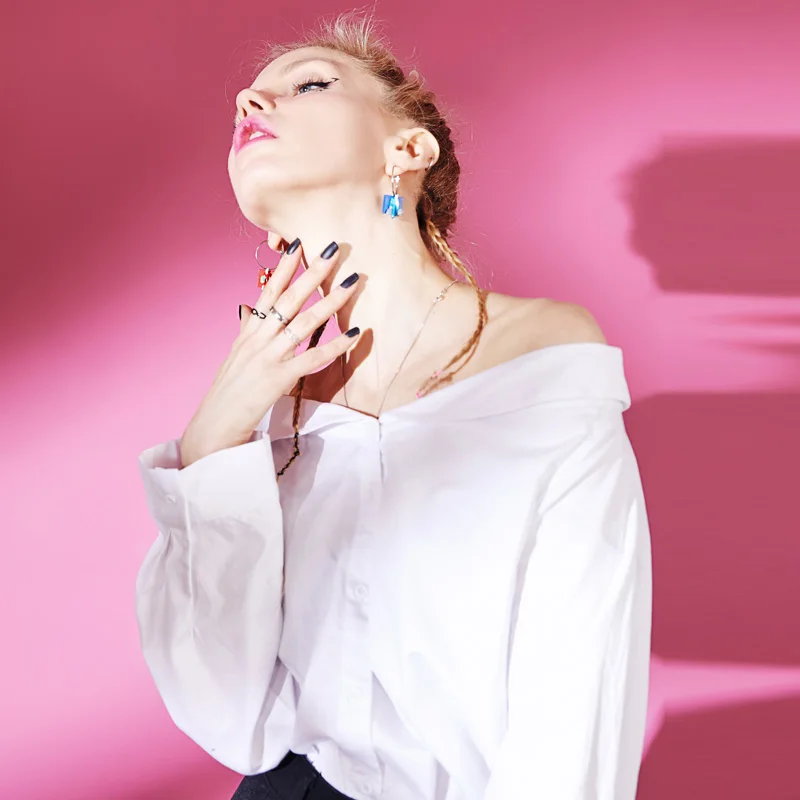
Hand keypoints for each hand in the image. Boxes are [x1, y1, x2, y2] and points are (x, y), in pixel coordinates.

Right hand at [179, 240, 360, 467]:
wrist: (215, 424)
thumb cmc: (228, 391)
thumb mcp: (235, 355)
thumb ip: (245, 330)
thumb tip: (247, 309)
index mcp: (249, 331)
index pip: (268, 291)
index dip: (284, 267)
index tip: (298, 244)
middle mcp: (258, 338)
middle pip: (289, 298)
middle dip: (312, 272)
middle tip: (333, 249)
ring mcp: (269, 357)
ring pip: (304, 322)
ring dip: (330, 300)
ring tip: (351, 283)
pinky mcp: (279, 378)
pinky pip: (312, 357)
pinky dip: (335, 344)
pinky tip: (353, 333)